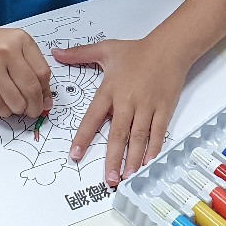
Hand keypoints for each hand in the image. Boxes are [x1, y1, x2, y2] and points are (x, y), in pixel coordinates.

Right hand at [0, 23, 52, 118]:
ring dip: (20, 110)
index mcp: (20, 40)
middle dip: (36, 107)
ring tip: (16, 106)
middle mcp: (8, 52)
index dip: (46, 91)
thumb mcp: (8, 42)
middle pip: (32, 90)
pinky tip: (2, 102)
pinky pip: (0, 107)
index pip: (43, 72)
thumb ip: (28, 64)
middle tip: (34, 112)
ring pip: (18, 102)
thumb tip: (44, 97)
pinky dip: (5, 111)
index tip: (45, 100)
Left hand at [56, 38, 191, 186]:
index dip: (84, 136)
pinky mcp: (164, 109)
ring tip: (127, 177)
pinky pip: (158, 132)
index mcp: (110, 89)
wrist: (170, 47)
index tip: (75, 155)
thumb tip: (55, 53)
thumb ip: (79, 54)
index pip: (93, 117)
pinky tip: (149, 162)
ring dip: (133, 158)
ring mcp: (147, 106)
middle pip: (118, 133)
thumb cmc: (138, 50)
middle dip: (113, 158)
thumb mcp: (105, 49)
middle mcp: (128, 101)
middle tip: (109, 179)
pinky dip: (154, 149)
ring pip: (139, 137)